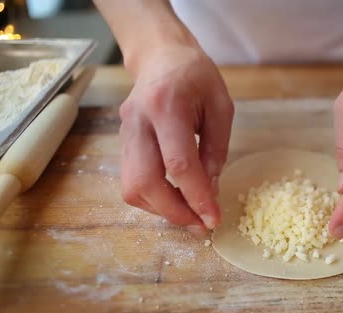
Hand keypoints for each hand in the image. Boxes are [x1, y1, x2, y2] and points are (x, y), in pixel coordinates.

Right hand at [118, 44, 233, 237]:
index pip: (178, 164)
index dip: (196, 197)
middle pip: (146, 182)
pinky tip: (176, 197)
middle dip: (174, 212)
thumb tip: (209, 191)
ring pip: (132, 187)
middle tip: (200, 226)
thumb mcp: (221, 106)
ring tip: (191, 213)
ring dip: (162, 209)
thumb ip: (216, 149)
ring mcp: (124, 133)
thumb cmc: (196, 77)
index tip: (213, 219)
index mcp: (166, 107)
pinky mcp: (122, 143)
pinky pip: (132, 181)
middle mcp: (138, 122)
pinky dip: (154, 198)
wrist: (160, 56)